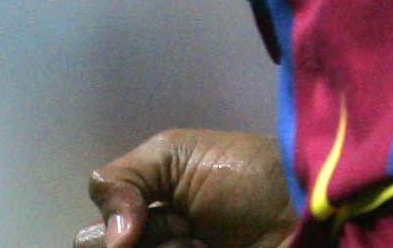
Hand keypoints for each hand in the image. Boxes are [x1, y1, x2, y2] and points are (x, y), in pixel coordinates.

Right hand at [78, 129, 292, 247]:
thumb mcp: (174, 154)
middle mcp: (155, 246)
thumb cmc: (242, 175)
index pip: (90, 239)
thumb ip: (121, 179)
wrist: (302, 208)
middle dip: (145, 240)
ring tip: (204, 245)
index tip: (159, 209)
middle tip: (186, 228)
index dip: (120, 224)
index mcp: (141, 220)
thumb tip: (111, 239)